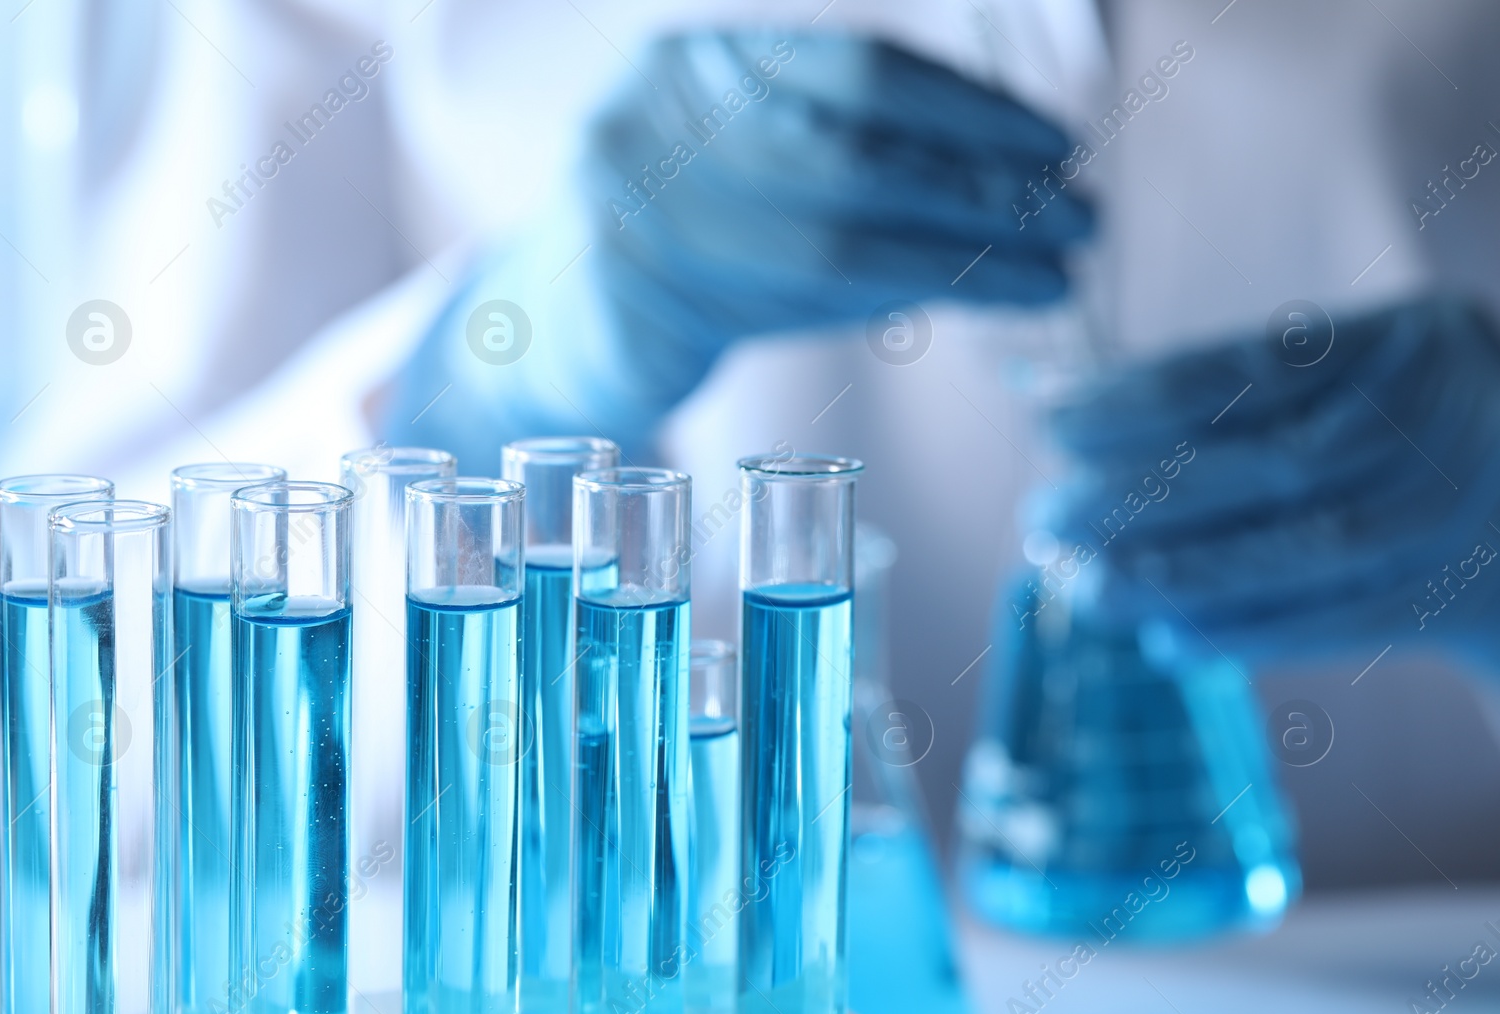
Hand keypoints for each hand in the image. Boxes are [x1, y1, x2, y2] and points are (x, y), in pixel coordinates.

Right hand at [387, 30, 1092, 468]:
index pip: (855, 72)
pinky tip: (974, 305)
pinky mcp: (633, 309)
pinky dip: (897, 307)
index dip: (970, 111)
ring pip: (831, 240)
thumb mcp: (750, 159)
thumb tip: (1011, 169)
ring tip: (1055, 270)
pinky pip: (792, 312)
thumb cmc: (684, 236)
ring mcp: (634, 217)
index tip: (1057, 145)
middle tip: (1082, 217)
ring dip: (962, 259)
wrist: (556, 323)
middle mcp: (656, 125)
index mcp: (693, 66)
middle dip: (983, 187)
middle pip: (852, 153)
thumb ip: (844, 147)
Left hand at [1043, 297, 1499, 667]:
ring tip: (1086, 590)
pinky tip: (1165, 642)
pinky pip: (1342, 620)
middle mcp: (1451, 412)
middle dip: (1146, 496)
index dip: (1141, 399)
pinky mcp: (1468, 593)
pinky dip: (1248, 633)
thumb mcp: (1339, 385)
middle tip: (1043, 519)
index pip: (1252, 367)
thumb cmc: (1394, 439)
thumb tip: (1061, 408)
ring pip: (1307, 546)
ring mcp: (1473, 506)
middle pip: (1275, 462)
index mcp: (1410, 337)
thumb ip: (1227, 398)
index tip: (1049, 422)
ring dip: (1181, 576)